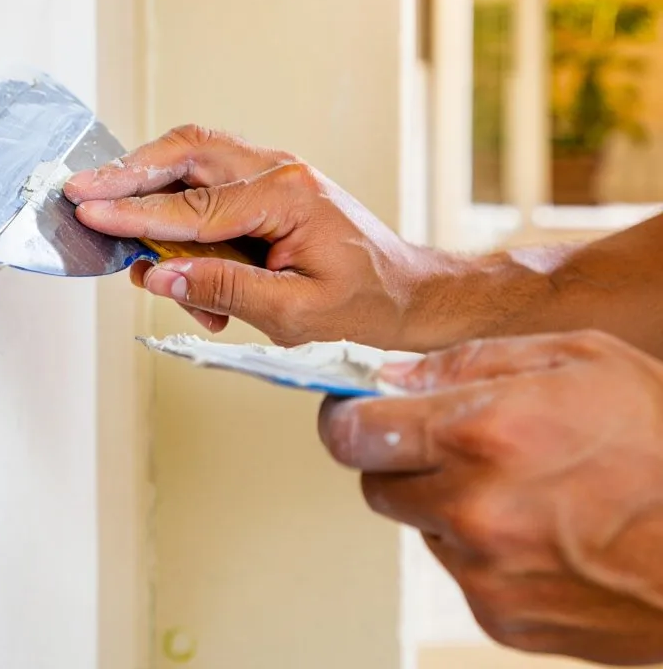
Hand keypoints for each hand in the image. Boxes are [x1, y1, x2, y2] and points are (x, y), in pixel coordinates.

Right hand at [65, 125, 434, 347]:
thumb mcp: (294, 312)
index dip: (134, 213)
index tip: (88, 211)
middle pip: (186, 150)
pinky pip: (208, 186)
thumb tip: (157, 275)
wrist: (413, 294)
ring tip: (128, 236)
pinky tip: (178, 263)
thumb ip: (221, 290)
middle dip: (129, 171)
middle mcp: (277, 170)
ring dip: (152, 189)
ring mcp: (273, 173)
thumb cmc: (366, 304)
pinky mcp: (268, 187)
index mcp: (286, 195)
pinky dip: (179, 212)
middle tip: (84, 191)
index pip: (192, 206)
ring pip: (192, 159)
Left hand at [319, 331, 662, 664]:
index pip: (351, 432)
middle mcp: (470, 508)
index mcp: (479, 432)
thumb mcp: (576, 358)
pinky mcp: (501, 617)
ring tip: (521, 486)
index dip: (345, 417)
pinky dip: (481, 549)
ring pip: (419, 525)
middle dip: (399, 458)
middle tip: (452, 442)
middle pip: (374, 482)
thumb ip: (469, 361)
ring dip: (444, 503)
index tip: (352, 410)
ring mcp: (483, 571)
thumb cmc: (661, 438)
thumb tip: (393, 377)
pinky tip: (541, 529)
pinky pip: (459, 570)